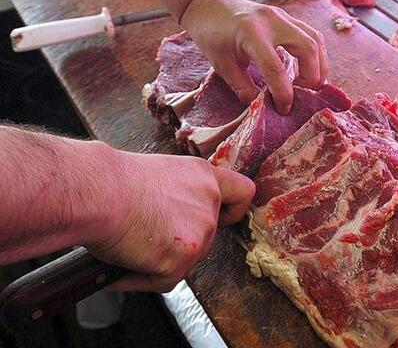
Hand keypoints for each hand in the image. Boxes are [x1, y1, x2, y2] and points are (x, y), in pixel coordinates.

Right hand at [86, 151, 254, 291]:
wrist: (97, 191)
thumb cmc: (113, 180)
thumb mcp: (158, 176)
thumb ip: (177, 195)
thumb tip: (170, 218)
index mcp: (204, 176)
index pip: (241, 193)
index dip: (233, 210)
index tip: (223, 218)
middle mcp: (209, 202)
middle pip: (207, 236)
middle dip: (180, 243)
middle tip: (145, 234)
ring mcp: (201, 231)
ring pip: (186, 260)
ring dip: (159, 260)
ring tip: (128, 245)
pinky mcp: (184, 257)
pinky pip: (163, 280)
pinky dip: (140, 278)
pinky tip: (122, 266)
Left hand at [181, 0, 328, 113]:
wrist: (208, 3)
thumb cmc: (212, 34)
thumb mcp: (222, 65)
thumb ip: (243, 87)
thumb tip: (262, 106)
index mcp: (251, 33)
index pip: (275, 68)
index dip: (283, 93)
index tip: (283, 109)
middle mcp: (273, 21)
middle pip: (308, 49)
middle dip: (311, 77)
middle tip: (302, 95)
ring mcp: (283, 16)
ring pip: (315, 40)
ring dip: (319, 65)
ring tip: (310, 85)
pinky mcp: (287, 17)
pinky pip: (311, 34)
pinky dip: (316, 54)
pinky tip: (309, 68)